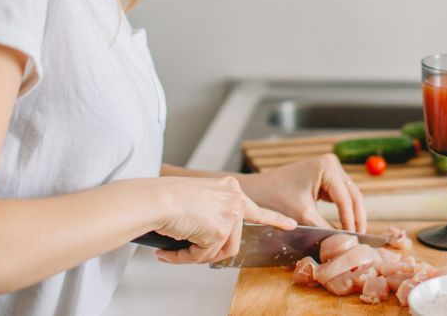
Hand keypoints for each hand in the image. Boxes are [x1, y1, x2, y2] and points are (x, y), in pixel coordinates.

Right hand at [151, 176, 295, 264]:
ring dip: (196, 255)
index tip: (291, 225)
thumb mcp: (198, 198)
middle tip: (186, 252)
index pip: (257, 208)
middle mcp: (234, 199)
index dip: (275, 219)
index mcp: (229, 187)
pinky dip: (184, 258)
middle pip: (232, 239)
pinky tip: (168, 252)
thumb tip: (210, 239)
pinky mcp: (220, 232)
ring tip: (175, 249)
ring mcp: (230, 215)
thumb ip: (212, 213)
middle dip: (209, 250)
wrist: (155, 199)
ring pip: (220, 250)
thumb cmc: (166, 197)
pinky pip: (202, 256)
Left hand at [239, 154, 367, 232]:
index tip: (354, 242)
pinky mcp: (325, 177)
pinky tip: (345, 227)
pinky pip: (340, 196)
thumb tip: (346, 242)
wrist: (256, 191)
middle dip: (356, 219)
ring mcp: (329, 169)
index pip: (346, 199)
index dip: (351, 222)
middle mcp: (331, 164)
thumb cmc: (275, 199)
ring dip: (352, 215)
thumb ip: (326, 229)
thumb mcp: (303, 216)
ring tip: (354, 237)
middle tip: (360, 240)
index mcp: (327, 167)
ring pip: (349, 196)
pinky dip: (343, 211)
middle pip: (353, 196)